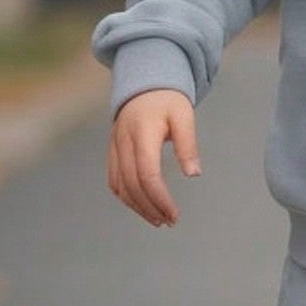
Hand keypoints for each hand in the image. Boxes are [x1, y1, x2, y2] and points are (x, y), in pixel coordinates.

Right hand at [107, 89, 200, 226]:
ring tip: (157, 219)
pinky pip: (113, 179)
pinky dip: (125, 196)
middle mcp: (124, 142)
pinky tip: (140, 206)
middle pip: (132, 184)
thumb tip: (193, 174)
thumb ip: (188, 145)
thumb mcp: (184, 116)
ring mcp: (114, 146)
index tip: (174, 213)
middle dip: (150, 207)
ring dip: (137, 206)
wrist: (145, 84)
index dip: (159, 198)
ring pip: (120, 185)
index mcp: (143, 133)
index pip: (147, 174)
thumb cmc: (167, 100)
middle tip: (168, 221)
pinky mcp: (112, 150)